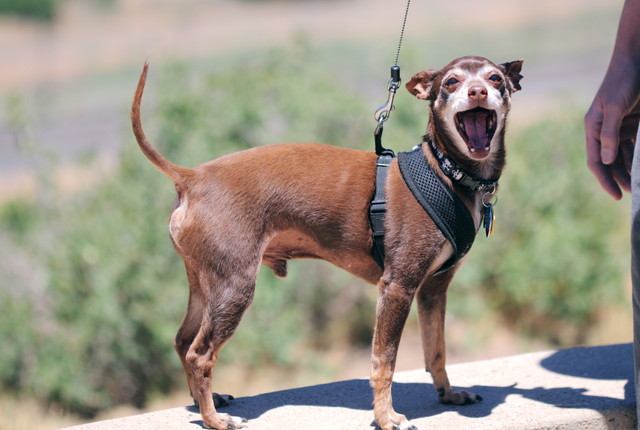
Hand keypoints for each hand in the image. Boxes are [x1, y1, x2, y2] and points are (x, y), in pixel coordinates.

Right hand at [585, 57, 639, 199]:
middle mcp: (603, 130)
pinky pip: (634, 144)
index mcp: (593, 128)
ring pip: (623, 155)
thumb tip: (608, 161)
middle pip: (610, 162)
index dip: (605, 180)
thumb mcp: (614, 108)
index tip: (617, 196)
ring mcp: (618, 126)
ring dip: (630, 169)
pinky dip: (638, 155)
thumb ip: (610, 135)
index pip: (597, 161)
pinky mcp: (632, 122)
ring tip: (639, 183)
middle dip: (619, 178)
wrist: (637, 58)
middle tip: (633, 193)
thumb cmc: (622, 81)